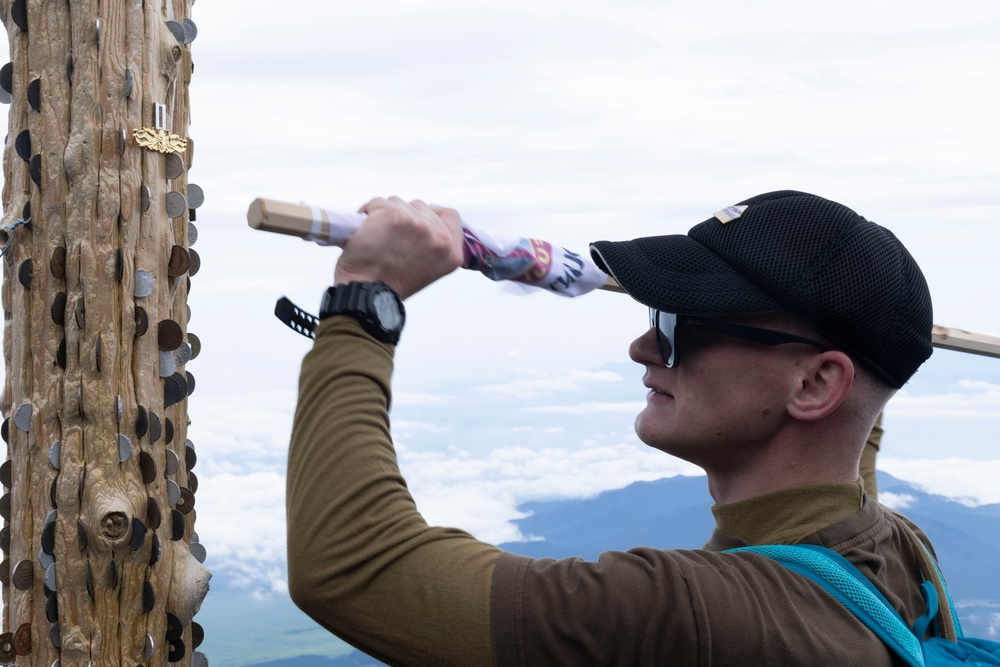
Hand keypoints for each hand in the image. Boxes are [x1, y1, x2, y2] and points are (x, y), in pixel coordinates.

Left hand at [333, 197, 463, 299]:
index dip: (432, 214)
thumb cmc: (391, 285)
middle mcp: (439, 237)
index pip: (450, 215)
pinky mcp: (393, 215)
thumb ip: (432, 244)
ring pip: (398, 202)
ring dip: (385, 214)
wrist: (368, 296)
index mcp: (452, 253)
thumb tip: (422, 220)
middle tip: (390, 237)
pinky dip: (367, 212)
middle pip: (421, 206)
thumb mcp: (428, 268)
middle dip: (404, 216)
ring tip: (375, 236)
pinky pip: (377, 202)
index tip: (416, 222)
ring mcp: (417, 224)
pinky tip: (363, 231)